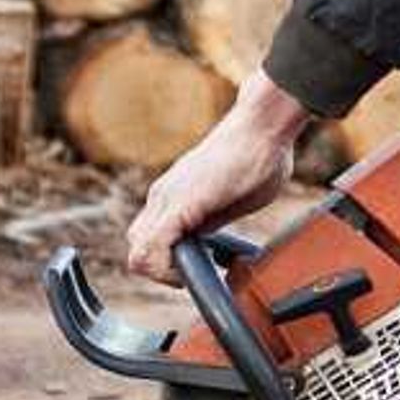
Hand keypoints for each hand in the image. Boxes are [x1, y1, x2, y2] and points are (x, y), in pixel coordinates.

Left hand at [126, 73, 310, 282]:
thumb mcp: (232, 201)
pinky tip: (190, 272)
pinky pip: (152, 248)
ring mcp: (167, 198)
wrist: (262, 126)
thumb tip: (207, 243)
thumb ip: (212, 221)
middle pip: (137, 246)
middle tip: (193, 273)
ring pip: (137, 250)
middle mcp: (163, 196)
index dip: (165, 262)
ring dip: (162, 272)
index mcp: (174, 195)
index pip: (147, 237)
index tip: (195, 269)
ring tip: (193, 274)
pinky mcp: (180, 203)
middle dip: (161, 270)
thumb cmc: (259, 156)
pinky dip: (165, 270)